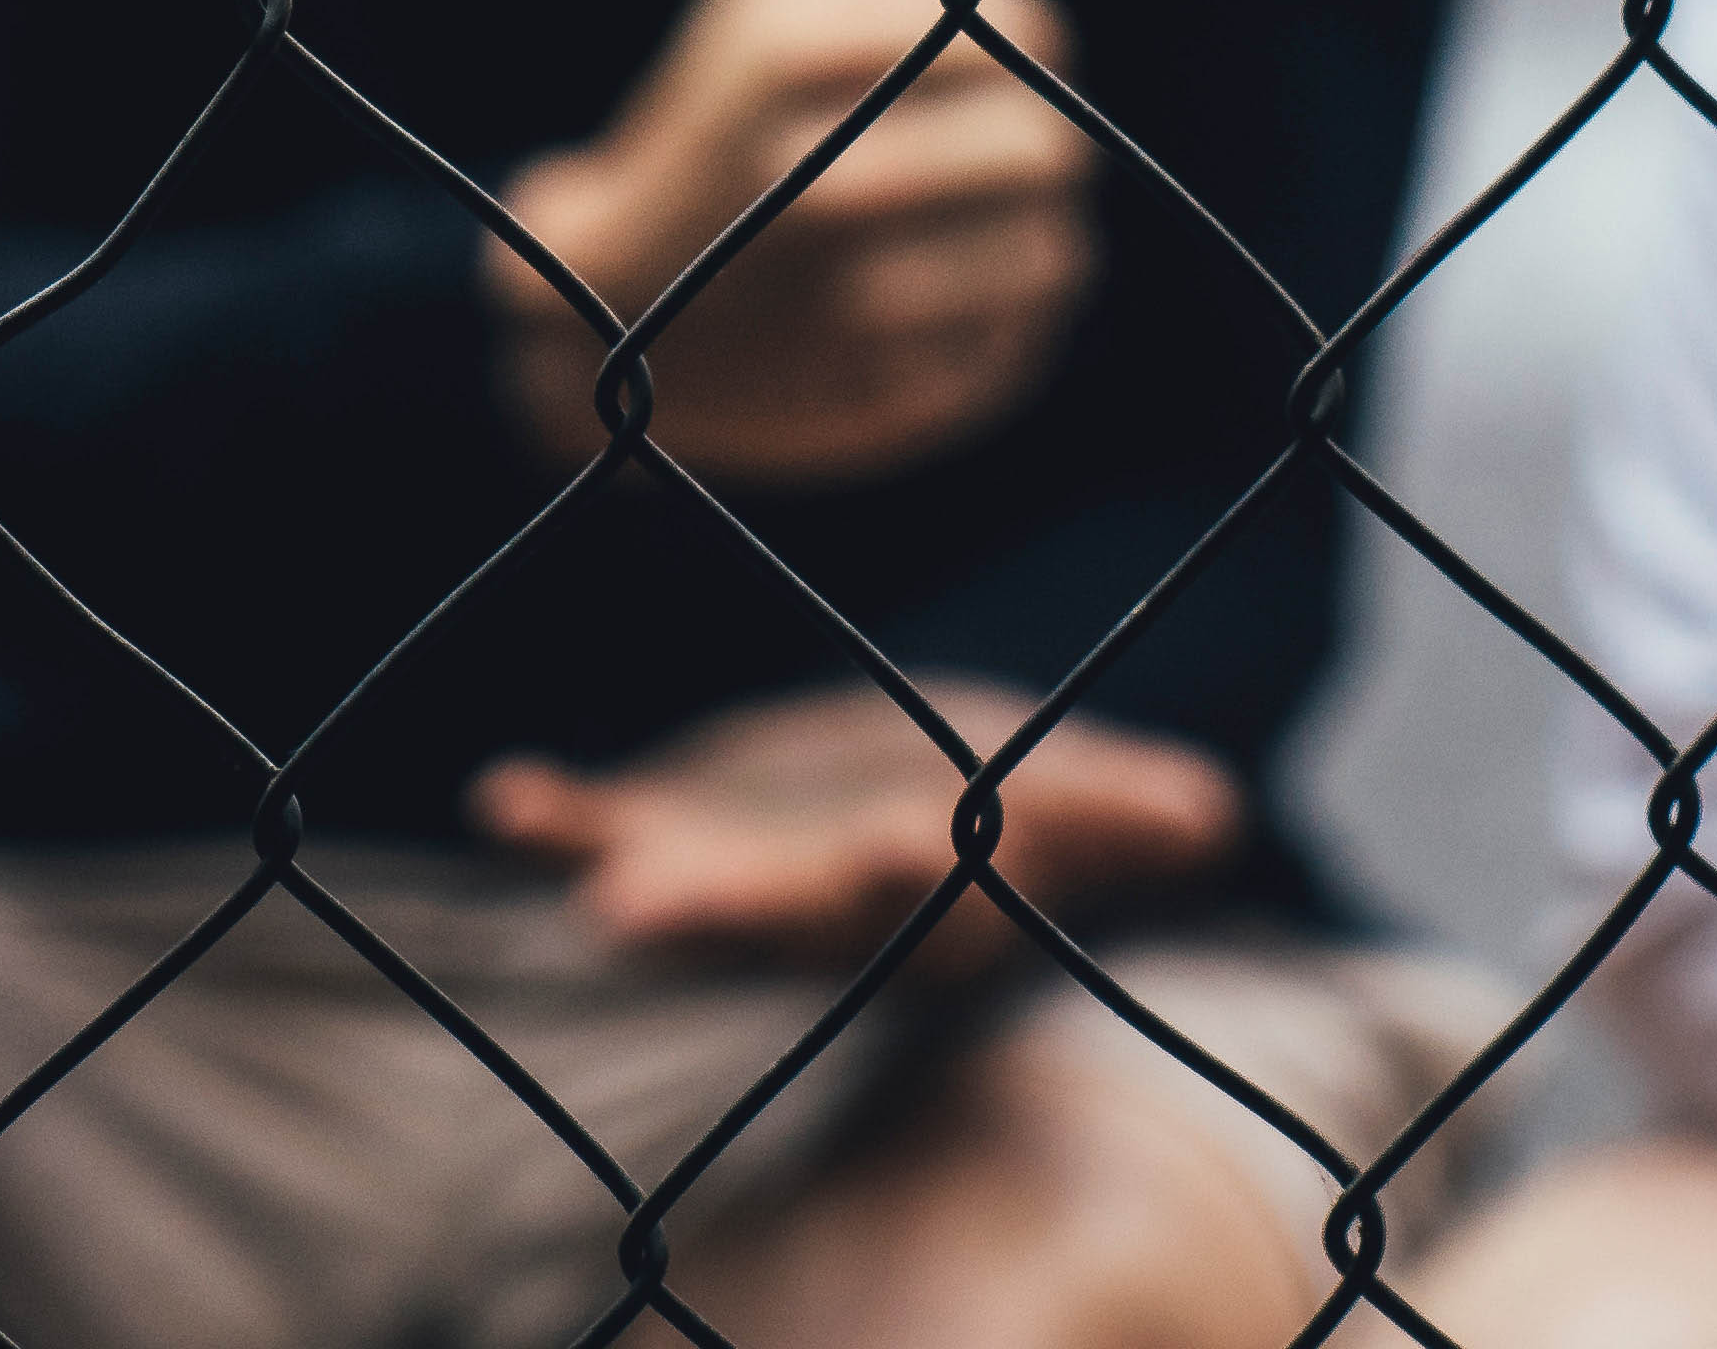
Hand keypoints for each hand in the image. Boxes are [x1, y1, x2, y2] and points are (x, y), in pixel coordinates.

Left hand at [473, 678, 1241, 972]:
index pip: (923, 905)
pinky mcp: (679, 828)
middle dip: (717, 913)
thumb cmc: (1024, 806)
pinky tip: (506, 797)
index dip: (906, 878)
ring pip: (684, 900)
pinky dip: (558, 822)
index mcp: (933, 905)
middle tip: (636, 912)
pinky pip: (609, 830)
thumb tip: (1210, 810)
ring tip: (583, 892)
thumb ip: (1130, 810)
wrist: (923, 804)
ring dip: (630, 891)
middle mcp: (827, 914)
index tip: (892, 845)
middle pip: (777, 923)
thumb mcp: (1081, 794)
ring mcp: (739, 882)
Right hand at [489, 0, 1095, 485]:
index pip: (1018, 28)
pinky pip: (1016, 345)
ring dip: (1029, 234)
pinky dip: (1001, 318)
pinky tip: (949, 298)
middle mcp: (824, 179)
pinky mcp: (881, 401)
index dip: (1031, 37)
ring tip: (979, 225)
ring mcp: (852, 305)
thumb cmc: (709, 126)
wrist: (604, 309)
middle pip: (1046, 147)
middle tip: (1009, 144)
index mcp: (794, 49)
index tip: (1008, 56)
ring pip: (1053, 252)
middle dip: (1038, 141)